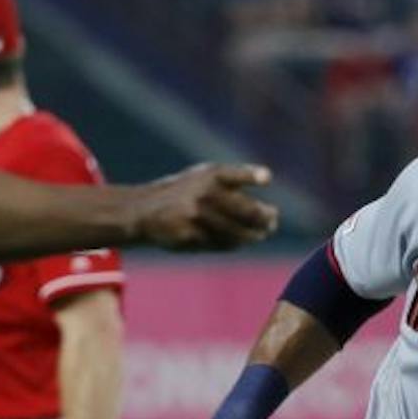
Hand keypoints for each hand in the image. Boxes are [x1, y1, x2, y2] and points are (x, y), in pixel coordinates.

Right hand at [131, 164, 278, 250]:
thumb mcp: (203, 176)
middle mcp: (204, 194)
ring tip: (262, 234)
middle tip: (272, 221)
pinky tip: (241, 241)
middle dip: (265, 219)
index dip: (252, 175)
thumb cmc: (184, 191)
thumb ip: (233, 184)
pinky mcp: (191, 237)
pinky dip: (234, 243)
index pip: (235, 174)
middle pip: (247, 211)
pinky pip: (221, 244)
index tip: (266, 178)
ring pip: (237, 233)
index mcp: (210, 175)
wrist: (145, 210)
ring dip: (254, 235)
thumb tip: (268, 205)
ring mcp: (197, 217)